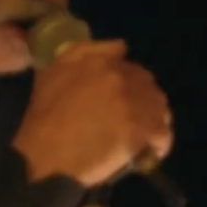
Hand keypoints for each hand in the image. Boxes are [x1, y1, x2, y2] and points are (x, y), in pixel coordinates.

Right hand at [11, 40, 173, 187]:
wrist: (47, 160)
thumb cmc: (43, 121)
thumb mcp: (50, 75)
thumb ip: (81, 53)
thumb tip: (118, 46)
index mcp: (97, 60)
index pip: (125, 62)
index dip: (123, 81)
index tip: (115, 98)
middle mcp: (120, 76)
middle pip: (146, 83)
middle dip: (140, 99)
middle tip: (127, 119)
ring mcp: (134, 103)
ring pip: (158, 107)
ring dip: (150, 120)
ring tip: (136, 136)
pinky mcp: (144, 131)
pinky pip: (163, 135)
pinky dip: (156, 144)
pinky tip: (143, 152)